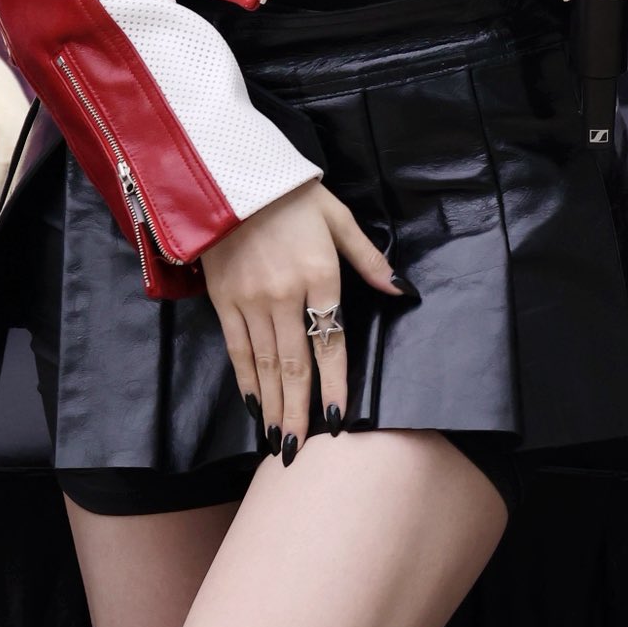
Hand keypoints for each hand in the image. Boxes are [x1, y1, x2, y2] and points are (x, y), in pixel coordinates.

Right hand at [198, 177, 403, 462]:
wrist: (232, 175)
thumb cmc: (293, 195)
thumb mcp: (338, 218)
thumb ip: (369, 259)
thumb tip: (403, 290)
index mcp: (319, 276)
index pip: (330, 342)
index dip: (333, 383)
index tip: (336, 420)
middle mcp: (284, 296)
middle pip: (295, 364)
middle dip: (298, 411)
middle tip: (298, 451)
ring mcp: (251, 300)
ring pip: (266, 364)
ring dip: (273, 405)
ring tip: (278, 440)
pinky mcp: (225, 299)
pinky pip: (238, 348)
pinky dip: (246, 379)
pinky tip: (253, 404)